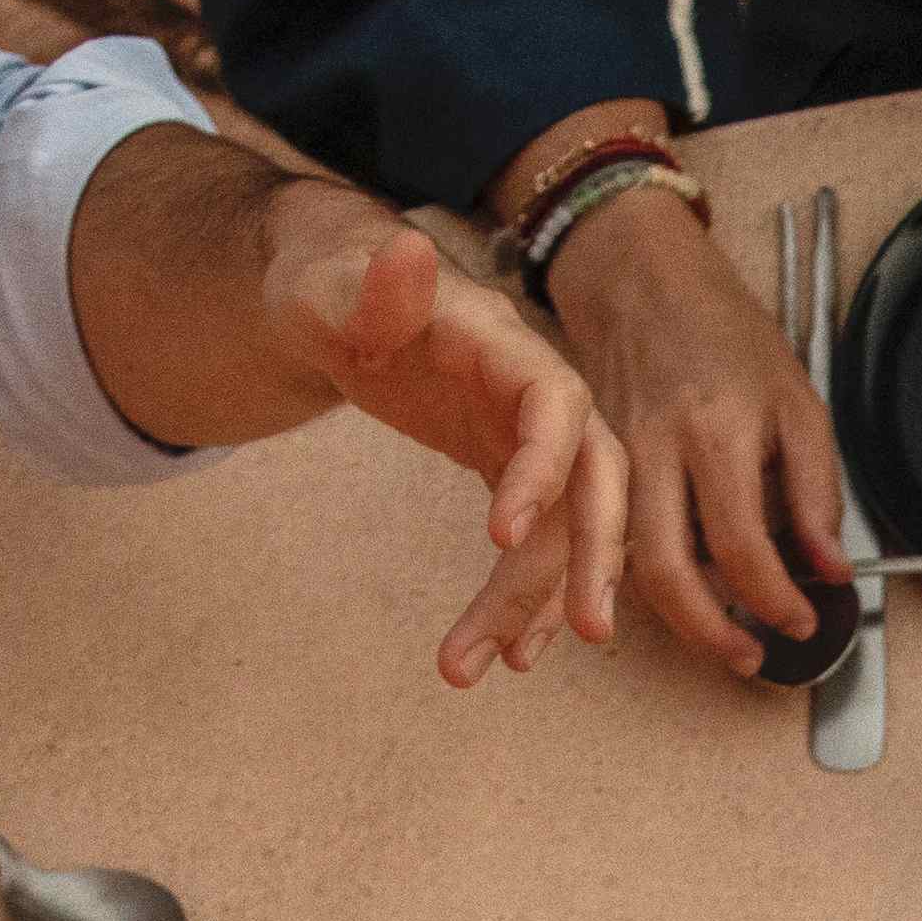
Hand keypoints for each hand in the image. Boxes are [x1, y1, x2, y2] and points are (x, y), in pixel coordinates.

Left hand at [256, 185, 625, 680]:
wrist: (335, 300)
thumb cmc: (325, 287)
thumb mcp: (329, 284)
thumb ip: (374, 285)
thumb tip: (406, 250)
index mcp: (500, 343)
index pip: (554, 403)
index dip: (542, 467)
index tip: (497, 535)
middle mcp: (532, 394)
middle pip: (595, 479)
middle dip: (592, 557)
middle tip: (587, 635)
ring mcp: (527, 438)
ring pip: (561, 531)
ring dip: (535, 606)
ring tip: (480, 670)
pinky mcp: (513, 473)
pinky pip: (538, 546)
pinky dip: (526, 602)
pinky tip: (501, 655)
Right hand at [539, 177, 850, 678]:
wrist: (643, 279)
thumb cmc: (726, 333)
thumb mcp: (797, 401)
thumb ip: (816, 492)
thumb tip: (831, 570)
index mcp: (718, 430)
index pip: (743, 546)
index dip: (776, 599)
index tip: (805, 620)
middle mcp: (657, 450)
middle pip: (669, 570)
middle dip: (711, 632)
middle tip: (752, 658)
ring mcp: (616, 459)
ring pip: (632, 565)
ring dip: (676, 620)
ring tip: (723, 640)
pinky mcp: (594, 466)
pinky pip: (617, 541)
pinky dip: (648, 581)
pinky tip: (687, 595)